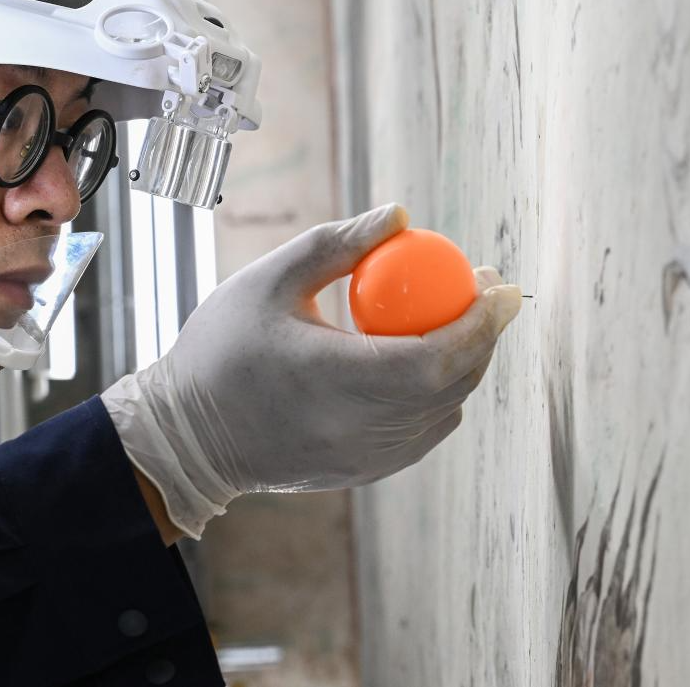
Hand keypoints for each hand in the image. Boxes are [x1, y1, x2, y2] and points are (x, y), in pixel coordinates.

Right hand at [101, 204, 521, 537]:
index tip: (501, 285)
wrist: (188, 436)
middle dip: (484, 336)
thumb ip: (338, 244)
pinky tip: (426, 366)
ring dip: (464, 366)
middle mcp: (360, 428)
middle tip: (487, 292)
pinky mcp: (363, 472)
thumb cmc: (220, 349)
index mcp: (337, 378)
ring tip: (459, 321)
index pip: (436, 355)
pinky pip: (423, 433)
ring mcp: (365, 459)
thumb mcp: (269, 280)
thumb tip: (401, 216)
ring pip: (445, 411)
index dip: (481, 321)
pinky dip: (439, 398)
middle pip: (453, 384)